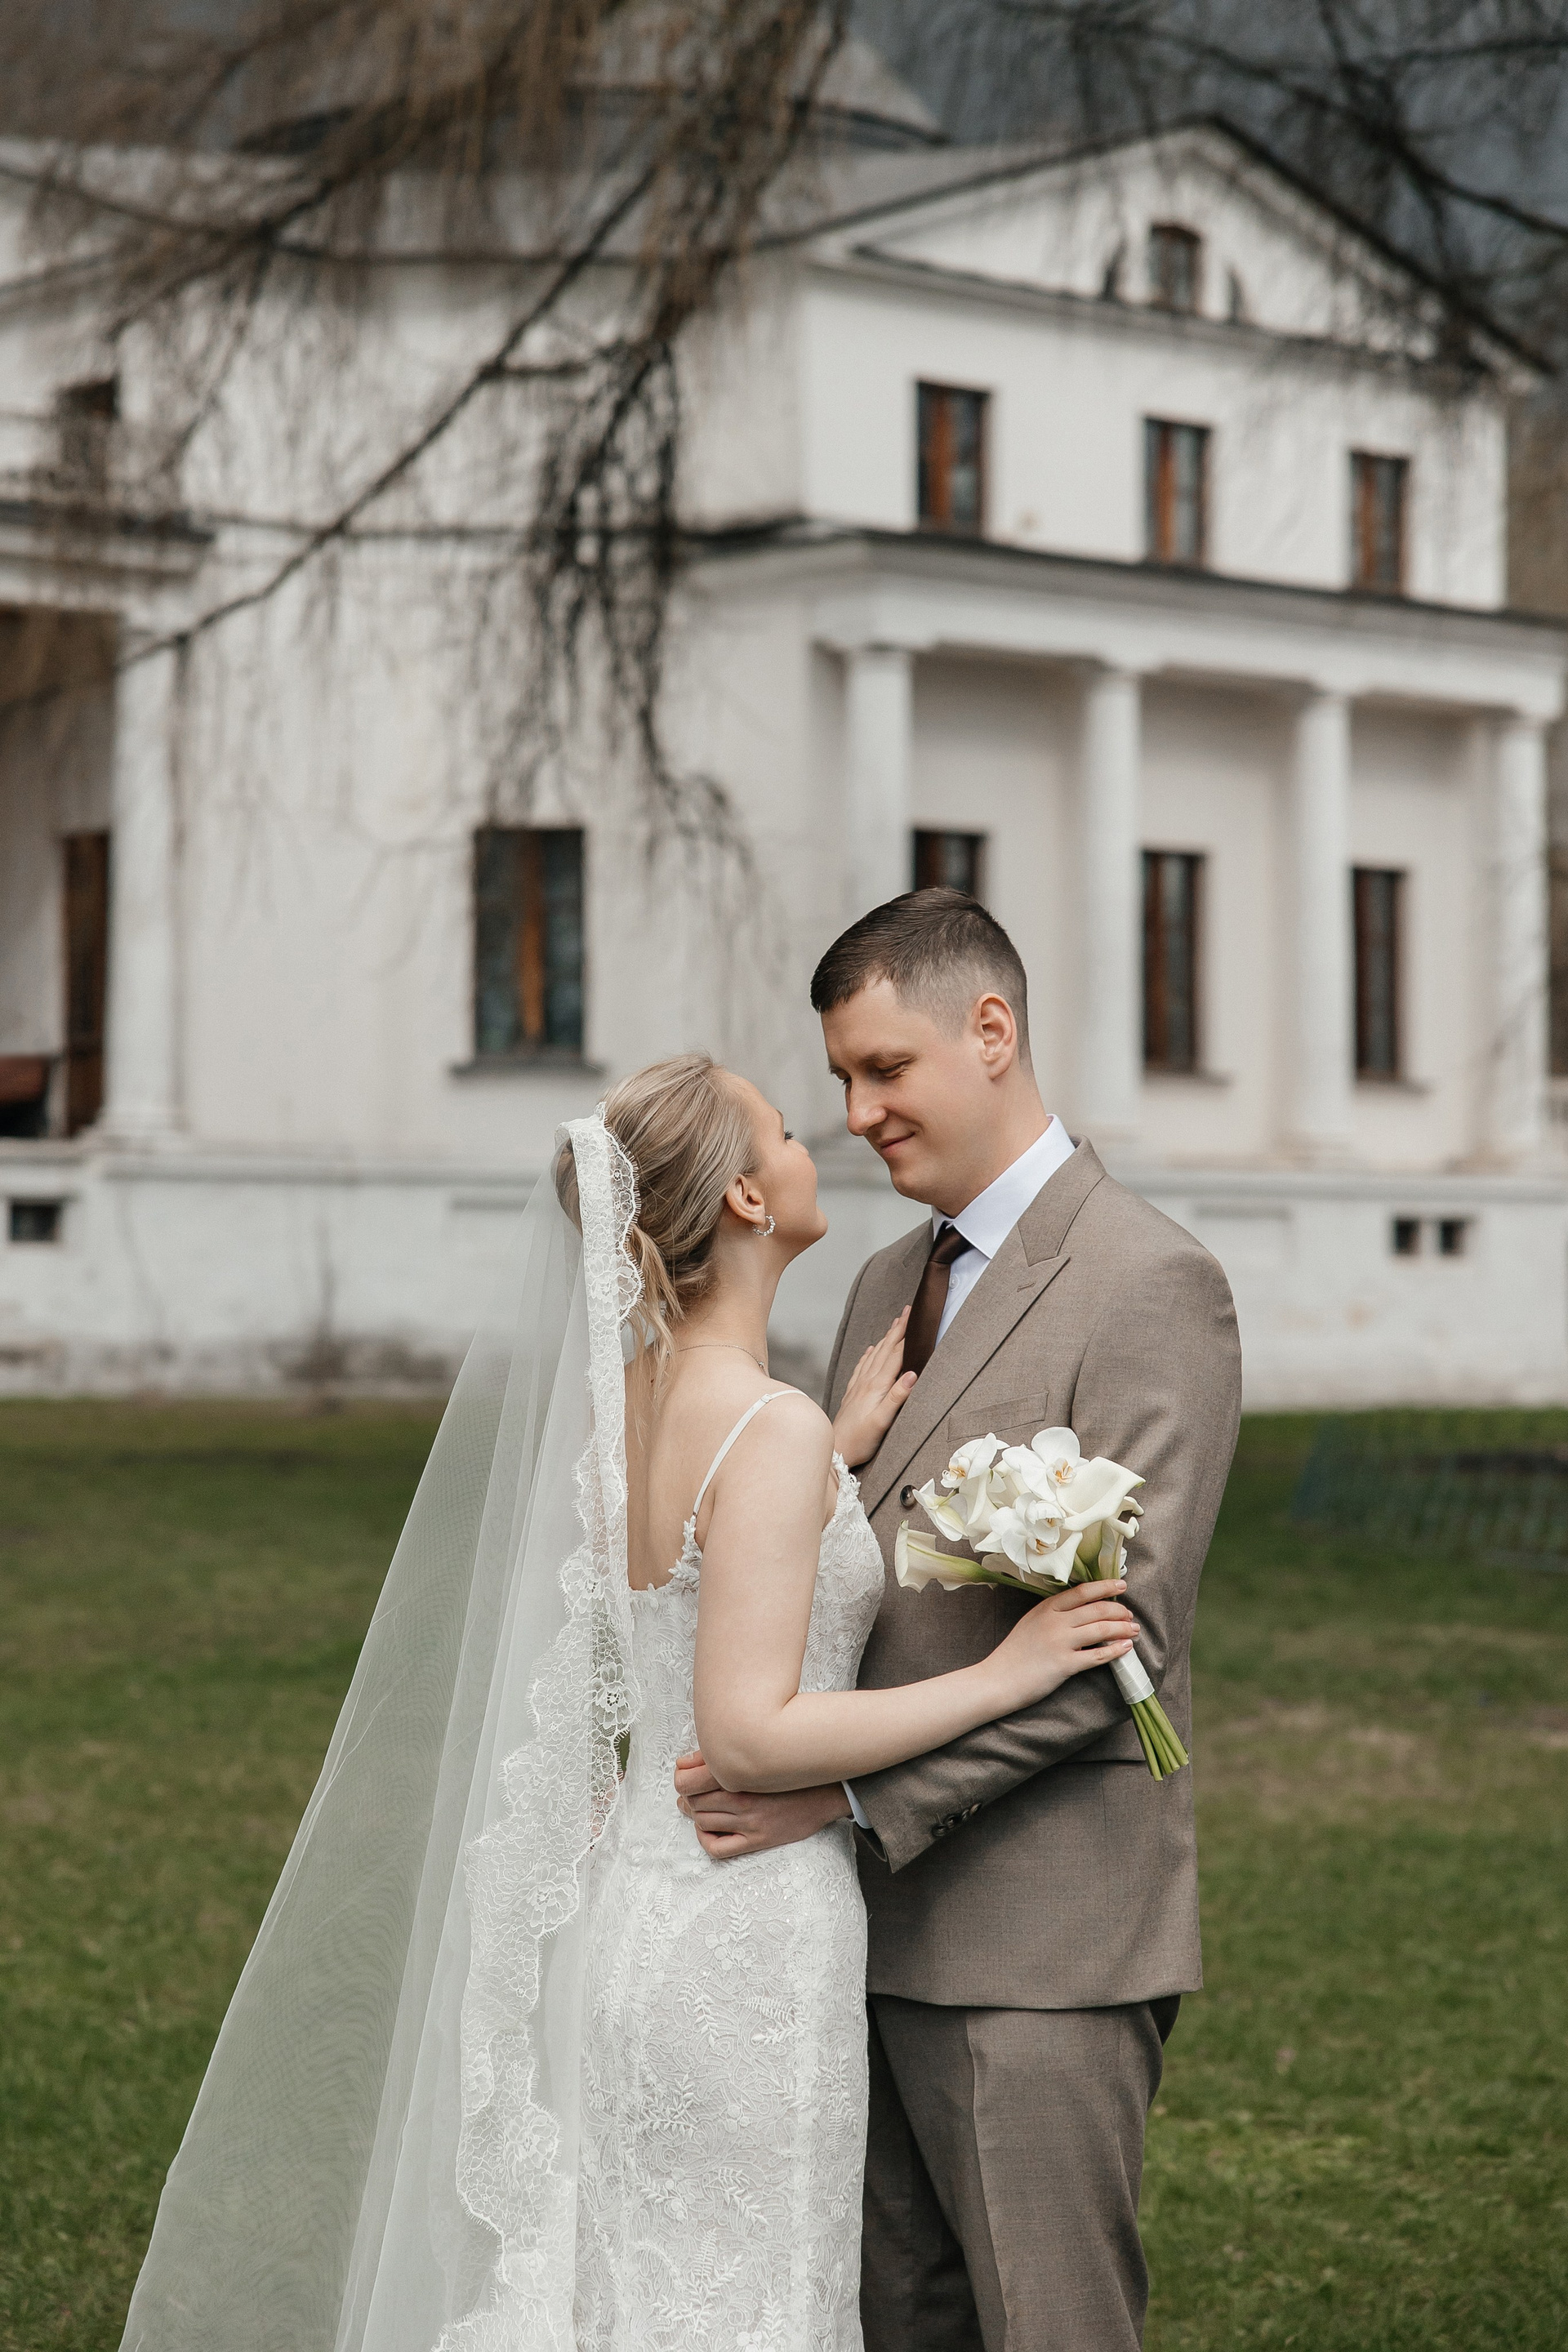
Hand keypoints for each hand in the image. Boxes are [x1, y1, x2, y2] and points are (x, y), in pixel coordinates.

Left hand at [674, 1749, 851, 1859]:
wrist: (826, 1791)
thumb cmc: (788, 1771)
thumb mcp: (759, 1757)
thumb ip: (725, 1756)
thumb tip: (685, 1761)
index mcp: (742, 1772)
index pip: (693, 1781)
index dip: (682, 1780)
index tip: (684, 1778)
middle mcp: (744, 1797)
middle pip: (696, 1802)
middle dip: (687, 1799)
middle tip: (688, 1796)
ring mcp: (751, 1822)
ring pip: (704, 1821)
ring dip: (696, 1816)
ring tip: (699, 1810)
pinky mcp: (759, 1840)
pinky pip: (719, 1848)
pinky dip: (705, 1840)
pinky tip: (708, 1831)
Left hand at [831, 1310, 916, 1467]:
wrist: (836, 1449)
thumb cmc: (861, 1439)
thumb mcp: (883, 1421)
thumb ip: (897, 1397)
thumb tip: (913, 1374)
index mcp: (877, 1385)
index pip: (895, 1353)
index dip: (906, 1334)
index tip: (915, 1317)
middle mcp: (867, 1381)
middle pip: (885, 1349)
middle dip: (897, 1329)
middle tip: (908, 1311)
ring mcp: (858, 1385)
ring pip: (875, 1355)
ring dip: (886, 1338)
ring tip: (894, 1324)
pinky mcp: (853, 1393)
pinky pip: (862, 1367)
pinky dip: (869, 1355)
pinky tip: (871, 1350)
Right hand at [985, 1578, 1139, 1711]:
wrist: (998, 1679)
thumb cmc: (1015, 1652)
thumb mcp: (1031, 1622)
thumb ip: (1054, 1613)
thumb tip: (1083, 1609)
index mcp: (1046, 1608)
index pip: (1082, 1592)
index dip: (1105, 1587)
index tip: (1121, 1586)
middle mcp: (1055, 1622)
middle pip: (1096, 1609)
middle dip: (1119, 1611)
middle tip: (1130, 1615)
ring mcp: (1060, 1642)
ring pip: (1101, 1630)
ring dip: (1122, 1629)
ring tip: (1134, 1631)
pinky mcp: (1064, 1665)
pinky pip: (1097, 1655)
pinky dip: (1115, 1651)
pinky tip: (1125, 1648)